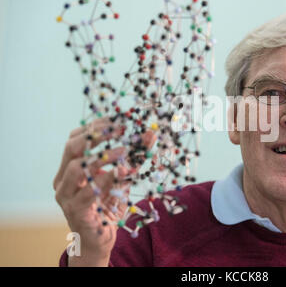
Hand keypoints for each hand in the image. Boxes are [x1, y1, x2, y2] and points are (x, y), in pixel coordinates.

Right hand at [53, 117, 156, 265]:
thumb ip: (133, 158)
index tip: (118, 119)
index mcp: (68, 167)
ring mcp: (65, 195)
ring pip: (77, 168)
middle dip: (97, 135)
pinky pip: (88, 192)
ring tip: (124, 151)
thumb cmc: (108, 205)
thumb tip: (150, 134)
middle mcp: (62, 179)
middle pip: (72, 147)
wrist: (98, 239)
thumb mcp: (122, 177)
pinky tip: (121, 173)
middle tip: (121, 129)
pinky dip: (106, 179)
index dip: (96, 126)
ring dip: (103, 156)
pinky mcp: (75, 210)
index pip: (75, 138)